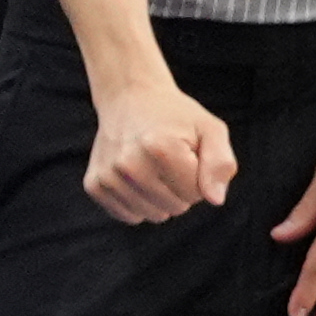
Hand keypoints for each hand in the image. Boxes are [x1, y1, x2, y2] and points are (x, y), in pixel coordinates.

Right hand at [82, 79, 236, 223]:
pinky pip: (130, 216)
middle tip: (172, 160)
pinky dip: (140, 203)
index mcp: (160, 148)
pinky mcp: (94, 185)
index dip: (201, 177)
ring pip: (154, 215)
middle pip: (176, 207)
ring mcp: (108, 176)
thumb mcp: (210, 129)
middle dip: (183, 188)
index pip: (197, 194)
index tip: (190, 154)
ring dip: (163, 198)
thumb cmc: (177, 117)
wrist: (129, 98)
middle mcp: (129, 164)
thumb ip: (220, 163)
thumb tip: (215, 200)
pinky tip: (138, 177)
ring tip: (155, 167)